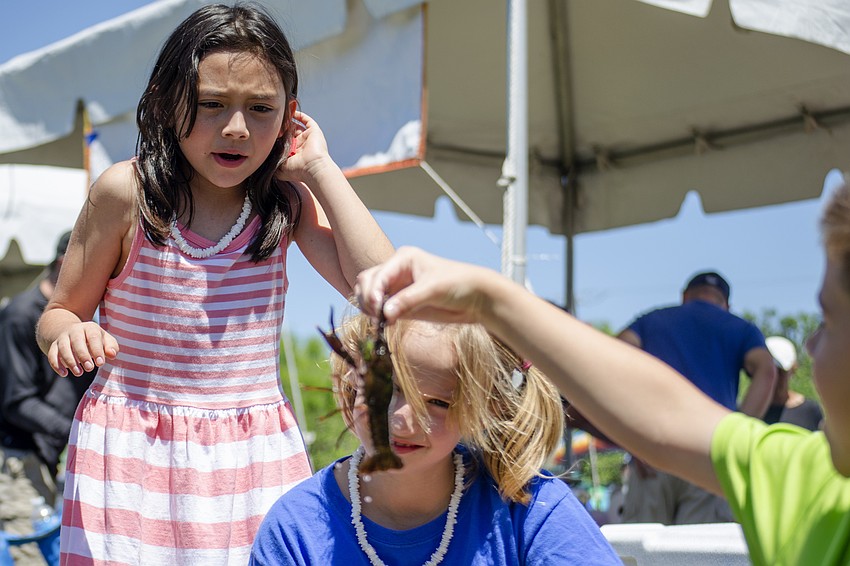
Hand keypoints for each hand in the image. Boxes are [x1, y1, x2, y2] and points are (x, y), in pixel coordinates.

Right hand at [47, 321, 118, 376]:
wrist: (71, 331)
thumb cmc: (94, 339)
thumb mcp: (105, 339)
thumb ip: (111, 347)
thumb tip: (112, 354)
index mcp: (90, 328)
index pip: (93, 337)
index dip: (97, 350)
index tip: (100, 363)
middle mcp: (74, 330)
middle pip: (77, 341)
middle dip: (83, 355)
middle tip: (89, 368)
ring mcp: (62, 338)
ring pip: (63, 348)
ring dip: (70, 361)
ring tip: (79, 373)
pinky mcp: (53, 346)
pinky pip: (52, 355)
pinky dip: (56, 365)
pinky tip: (64, 374)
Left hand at [275, 111, 332, 183]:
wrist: (312, 168)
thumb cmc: (297, 171)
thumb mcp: (280, 169)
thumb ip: (273, 162)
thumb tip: (263, 158)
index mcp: (294, 153)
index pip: (284, 142)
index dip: (277, 136)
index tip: (268, 132)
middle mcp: (302, 145)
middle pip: (290, 132)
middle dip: (282, 127)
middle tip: (273, 123)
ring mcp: (308, 138)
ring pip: (297, 125)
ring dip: (289, 121)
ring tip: (280, 116)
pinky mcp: (314, 132)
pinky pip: (307, 120)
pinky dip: (300, 115)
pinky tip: (291, 112)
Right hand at [354, 246, 493, 324]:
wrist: (475, 298)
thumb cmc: (458, 284)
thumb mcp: (433, 289)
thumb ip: (408, 300)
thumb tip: (384, 313)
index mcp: (403, 258)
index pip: (378, 274)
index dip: (373, 291)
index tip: (377, 309)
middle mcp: (396, 271)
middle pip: (367, 282)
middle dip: (367, 299)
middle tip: (377, 317)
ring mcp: (397, 288)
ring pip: (368, 295)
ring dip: (369, 308)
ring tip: (381, 322)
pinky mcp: (400, 304)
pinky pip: (380, 310)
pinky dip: (377, 317)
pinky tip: (386, 324)